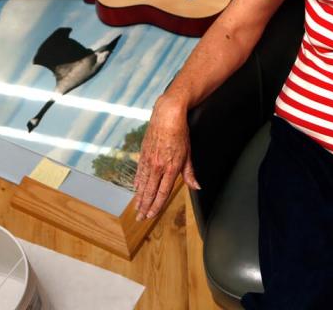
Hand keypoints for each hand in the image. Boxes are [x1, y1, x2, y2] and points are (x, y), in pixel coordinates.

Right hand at [132, 94, 200, 220]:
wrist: (167, 114)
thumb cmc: (180, 132)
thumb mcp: (188, 153)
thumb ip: (190, 173)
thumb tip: (196, 186)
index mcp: (170, 167)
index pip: (162, 192)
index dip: (156, 206)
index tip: (151, 215)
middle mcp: (157, 166)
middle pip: (150, 191)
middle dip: (144, 206)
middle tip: (140, 218)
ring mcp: (149, 160)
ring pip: (142, 183)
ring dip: (139, 197)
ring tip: (136, 208)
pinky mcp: (143, 153)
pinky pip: (139, 171)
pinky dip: (137, 182)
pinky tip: (136, 188)